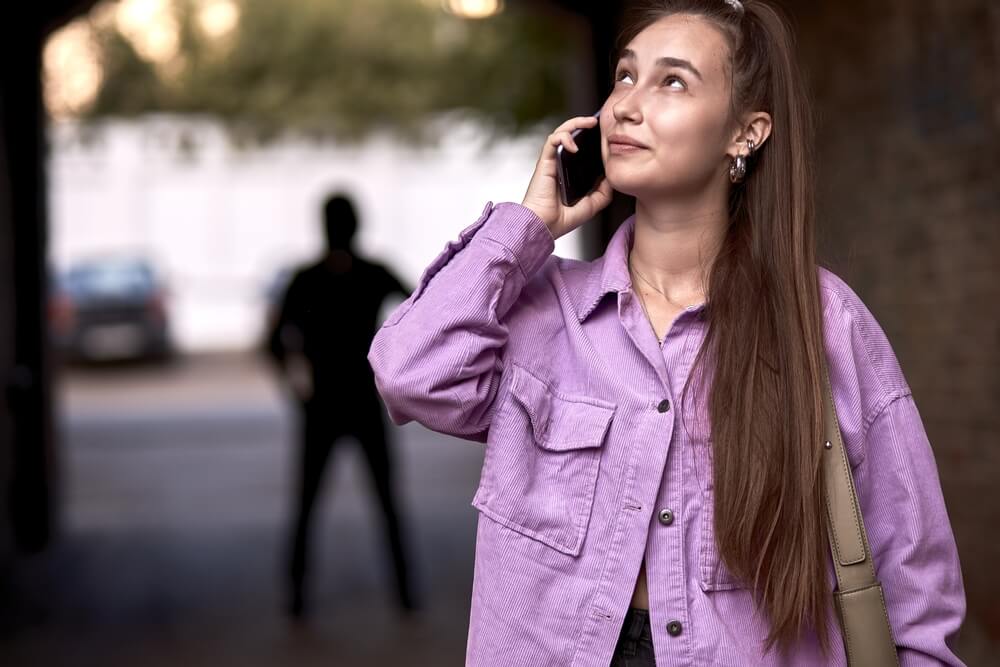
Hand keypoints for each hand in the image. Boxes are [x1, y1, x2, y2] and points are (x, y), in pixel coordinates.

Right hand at [521, 115, 613, 240]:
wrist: (544, 226)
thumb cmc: (561, 219)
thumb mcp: (591, 205)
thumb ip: (603, 192)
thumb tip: (612, 177)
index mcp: (569, 173)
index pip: (579, 149)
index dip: (590, 139)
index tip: (604, 135)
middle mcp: (559, 165)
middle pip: (570, 136)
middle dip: (583, 125)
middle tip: (598, 122)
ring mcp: (551, 162)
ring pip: (561, 133)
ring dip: (574, 123)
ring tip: (590, 122)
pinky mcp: (544, 162)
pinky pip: (552, 141)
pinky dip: (563, 137)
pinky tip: (573, 145)